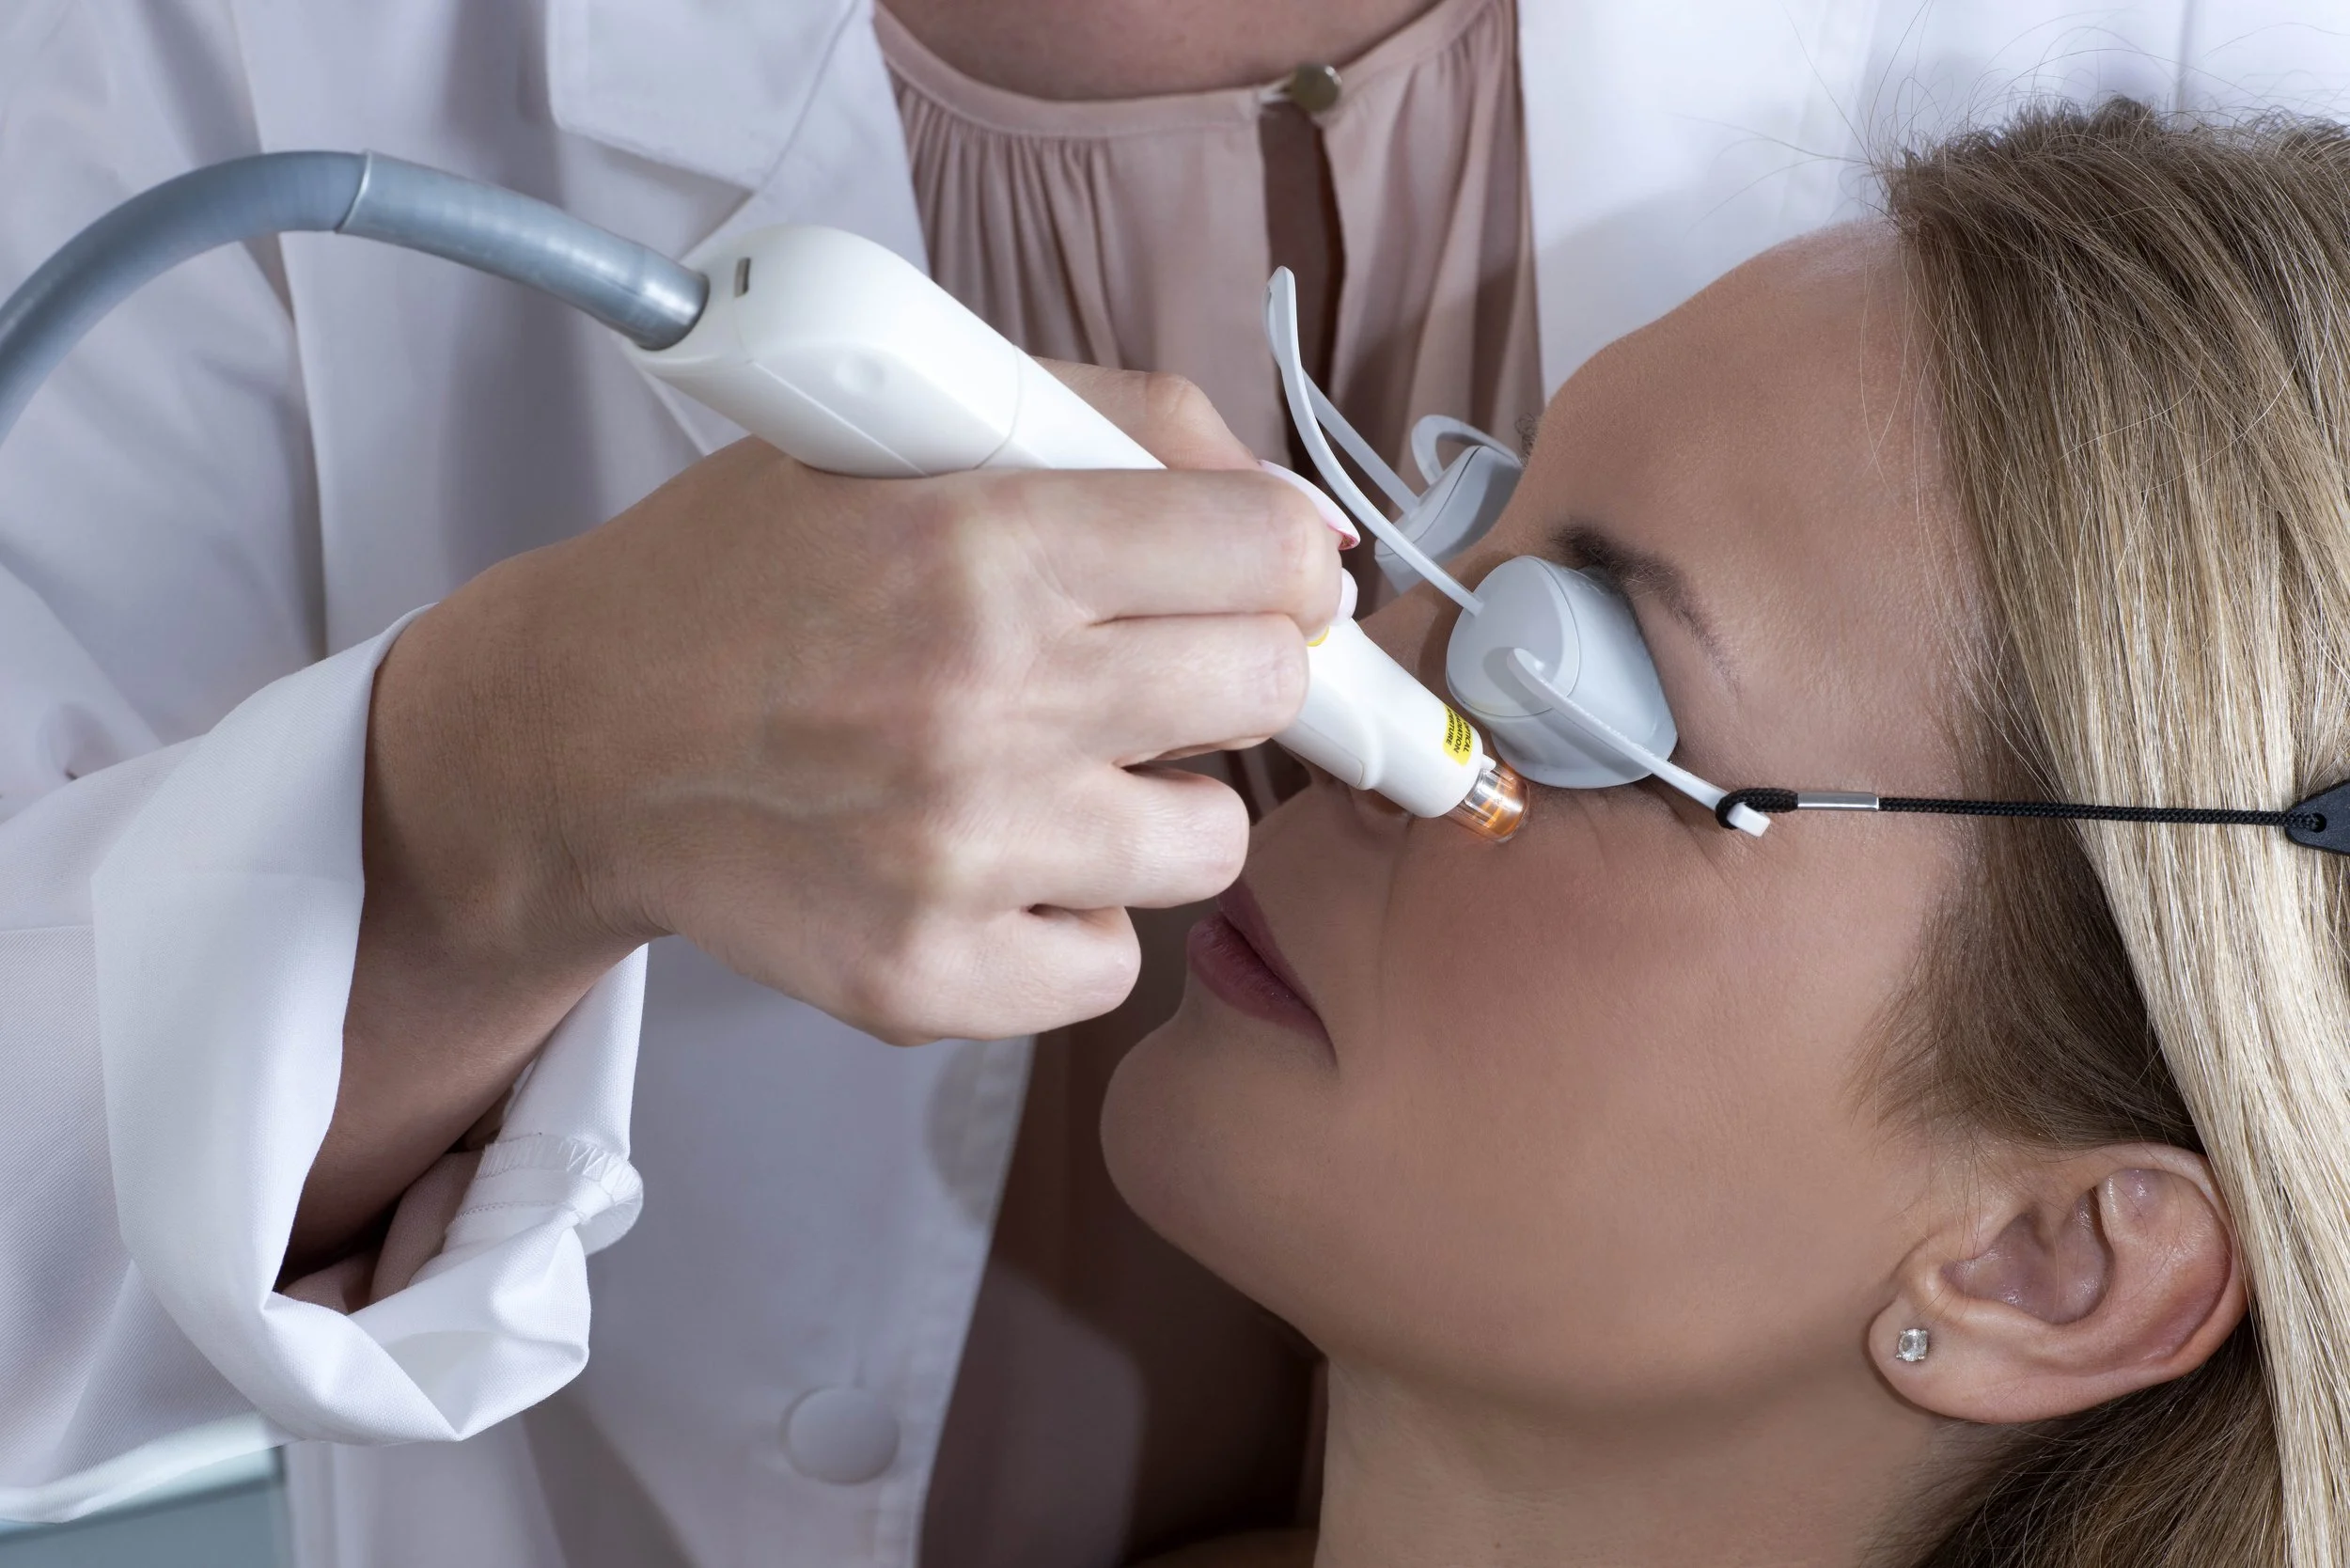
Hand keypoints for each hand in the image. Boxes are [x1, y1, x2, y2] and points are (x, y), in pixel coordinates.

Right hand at [292, 367, 1336, 1268]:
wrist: (579, 740)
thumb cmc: (749, 576)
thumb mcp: (906, 430)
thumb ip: (1119, 426)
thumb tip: (1304, 520)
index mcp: (983, 540)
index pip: (1267, 547)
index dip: (1287, 560)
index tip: (1262, 578)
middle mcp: (981, 700)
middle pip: (1267, 690)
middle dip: (1237, 668)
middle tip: (1163, 663)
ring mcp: (958, 856)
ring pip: (1211, 843)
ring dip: (1158, 800)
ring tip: (1056, 764)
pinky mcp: (926, 978)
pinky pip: (1113, 965)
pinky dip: (1076, 916)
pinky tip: (999, 859)